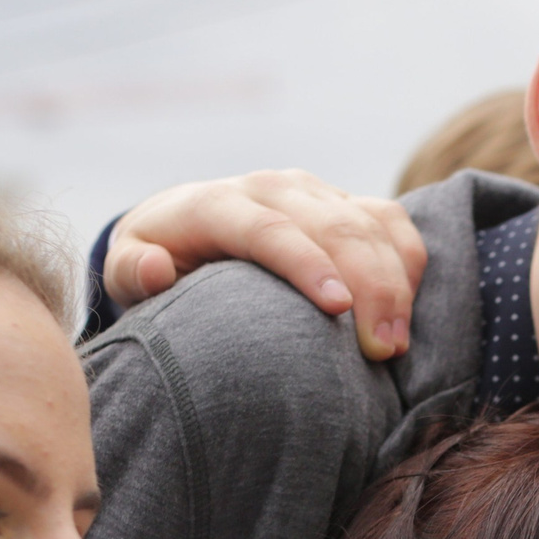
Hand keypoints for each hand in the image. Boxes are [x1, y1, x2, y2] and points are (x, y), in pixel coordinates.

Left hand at [105, 170, 429, 360]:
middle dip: (368, 286)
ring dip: (395, 282)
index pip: (270, 229)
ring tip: (398, 345)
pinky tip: (409, 309)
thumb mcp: (130, 270)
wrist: (185, 227)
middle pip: (334, 226)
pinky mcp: (345, 203)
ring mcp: (314, 193)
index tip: (338, 310)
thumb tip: (156, 267)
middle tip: (383, 351)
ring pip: (370, 224)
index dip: (308, 266)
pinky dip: (408, 262)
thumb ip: (133, 271)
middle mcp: (272, 188)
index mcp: (217, 203)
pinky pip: (391, 222)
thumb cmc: (158, 261)